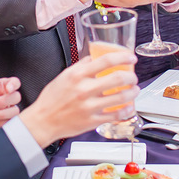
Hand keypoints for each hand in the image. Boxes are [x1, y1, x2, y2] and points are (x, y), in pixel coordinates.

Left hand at [0, 76, 21, 135]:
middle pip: (16, 97)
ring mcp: (6, 110)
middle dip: (4, 101)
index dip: (14, 85)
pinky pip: (9, 122)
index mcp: (1, 86)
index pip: (15, 82)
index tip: (8, 89)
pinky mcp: (4, 121)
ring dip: (2, 113)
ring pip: (15, 111)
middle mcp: (6, 97)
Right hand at [19, 51, 138, 147]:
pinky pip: (115, 115)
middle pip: (117, 78)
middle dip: (131, 76)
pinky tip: (129, 107)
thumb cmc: (51, 100)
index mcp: (77, 76)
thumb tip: (93, 58)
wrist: (43, 121)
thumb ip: (80, 66)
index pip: (105, 61)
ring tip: (134, 90)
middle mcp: (85, 90)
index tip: (130, 57)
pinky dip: (126, 110)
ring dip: (133, 93)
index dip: (122, 57)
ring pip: (121, 98)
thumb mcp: (63, 76)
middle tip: (133, 77)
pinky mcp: (93, 121)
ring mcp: (90, 106)